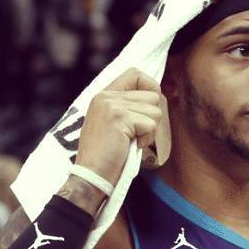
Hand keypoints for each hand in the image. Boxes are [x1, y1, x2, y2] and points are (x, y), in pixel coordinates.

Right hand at [76, 67, 169, 185]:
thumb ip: (128, 107)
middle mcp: (106, 96)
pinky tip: (129, 146)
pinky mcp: (119, 117)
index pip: (135, 73)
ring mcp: (112, 105)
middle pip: (153, 95)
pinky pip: (151, 125)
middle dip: (151, 118)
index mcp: (104, 95)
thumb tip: (156, 96)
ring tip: (130, 141)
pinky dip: (146, 140)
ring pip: (155, 110)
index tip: (149, 107)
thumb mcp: (114, 124)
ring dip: (149, 131)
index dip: (151, 86)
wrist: (91, 175)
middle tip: (135, 135)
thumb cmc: (106, 155)